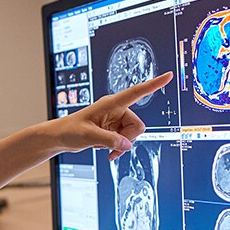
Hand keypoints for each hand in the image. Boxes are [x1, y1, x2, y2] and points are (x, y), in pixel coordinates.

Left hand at [54, 71, 172, 160]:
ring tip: (106, 150)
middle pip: (137, 126)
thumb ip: (109, 140)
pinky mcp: (113, 130)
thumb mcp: (89, 136)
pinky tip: (109, 153)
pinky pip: (126, 140)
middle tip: (113, 147)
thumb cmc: (70, 131)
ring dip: (122, 145)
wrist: (61, 138)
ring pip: (132, 135)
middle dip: (128, 139)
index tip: (168, 76)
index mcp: (110, 103)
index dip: (153, 84)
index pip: (136, 92)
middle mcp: (116, 110)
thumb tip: (128, 145)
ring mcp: (115, 120)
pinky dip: (119, 148)